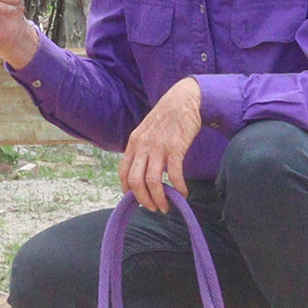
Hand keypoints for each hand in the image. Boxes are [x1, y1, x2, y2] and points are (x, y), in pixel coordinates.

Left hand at [120, 80, 206, 215]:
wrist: (183, 99)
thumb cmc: (166, 116)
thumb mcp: (146, 131)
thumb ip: (142, 149)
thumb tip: (142, 169)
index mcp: (133, 143)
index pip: (123, 172)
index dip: (127, 190)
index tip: (135, 200)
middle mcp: (142, 146)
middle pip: (135, 181)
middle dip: (143, 200)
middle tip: (152, 208)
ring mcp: (158, 147)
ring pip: (152, 181)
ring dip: (159, 198)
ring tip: (166, 207)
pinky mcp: (176, 148)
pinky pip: (174, 174)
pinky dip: (178, 188)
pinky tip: (183, 193)